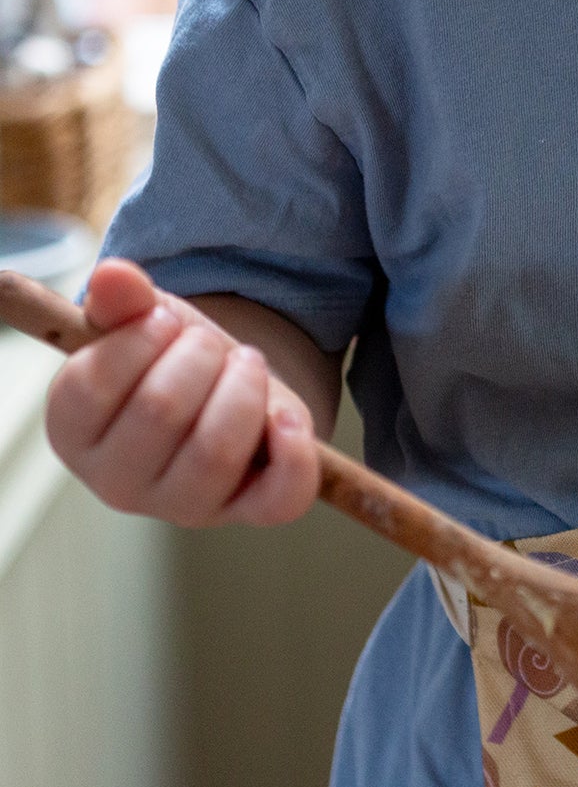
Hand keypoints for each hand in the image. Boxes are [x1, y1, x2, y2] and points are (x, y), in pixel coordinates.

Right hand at [45, 259, 319, 527]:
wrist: (225, 388)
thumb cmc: (169, 358)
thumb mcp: (142, 322)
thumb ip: (123, 301)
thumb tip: (114, 275)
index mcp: (74, 433)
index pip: (95, 385)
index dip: (141, 338)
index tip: (163, 320)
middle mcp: (118, 483)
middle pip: (161, 411)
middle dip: (200, 354)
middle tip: (210, 343)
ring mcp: (184, 506)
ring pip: (217, 451)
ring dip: (245, 386)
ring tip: (246, 363)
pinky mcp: (249, 511)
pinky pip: (279, 497)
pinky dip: (294, 450)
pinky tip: (288, 414)